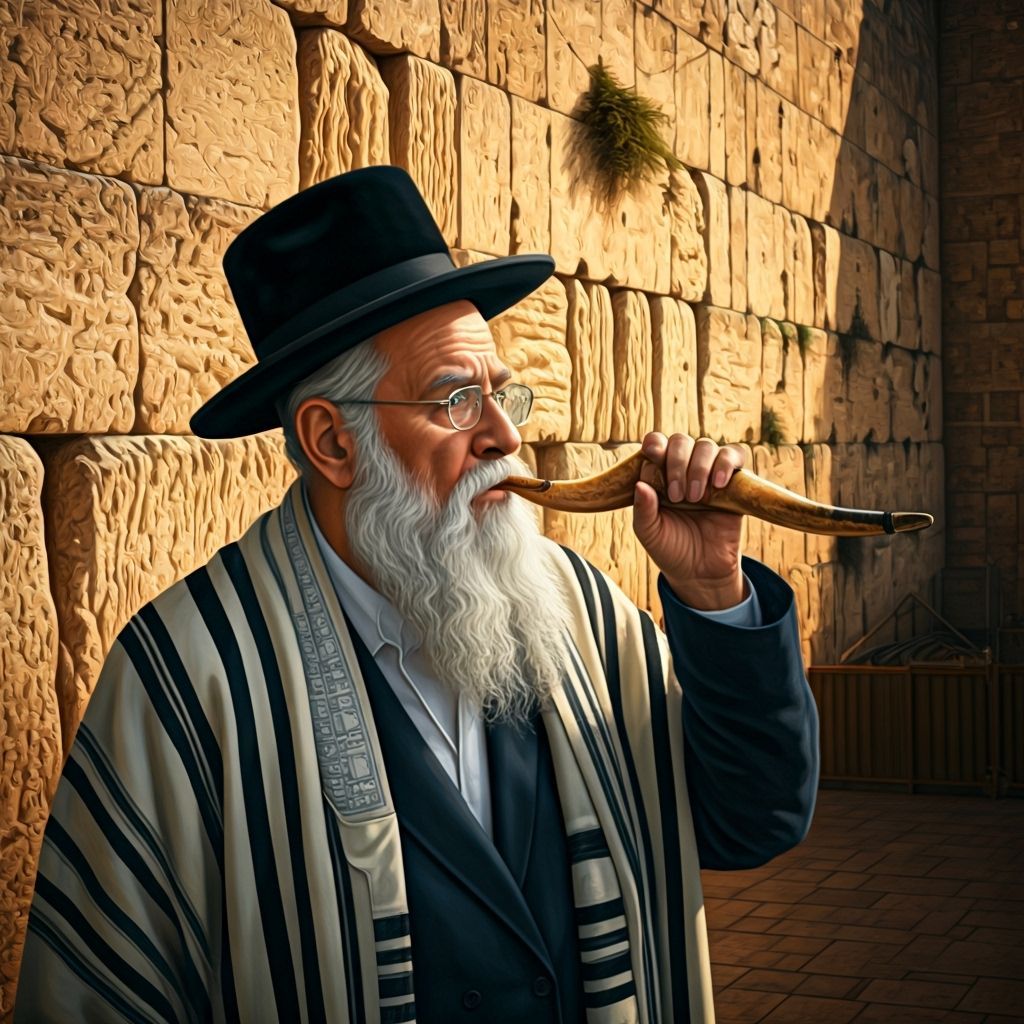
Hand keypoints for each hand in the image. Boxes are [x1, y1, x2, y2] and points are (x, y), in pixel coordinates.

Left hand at [632, 433, 747, 609]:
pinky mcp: (734, 482)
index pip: (656, 444)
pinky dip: (727, 463)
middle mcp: (683, 469)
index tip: (653, 454)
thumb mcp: (649, 533)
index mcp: (658, 475)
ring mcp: (708, 473)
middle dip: (677, 462)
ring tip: (696, 498)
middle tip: (677, 496)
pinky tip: (718, 484)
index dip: (655, 444)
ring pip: (706, 446)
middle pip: (681, 441)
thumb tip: (640, 484)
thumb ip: (643, 510)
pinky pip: (736, 455)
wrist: (701, 571)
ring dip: (699, 467)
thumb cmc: (670, 548)